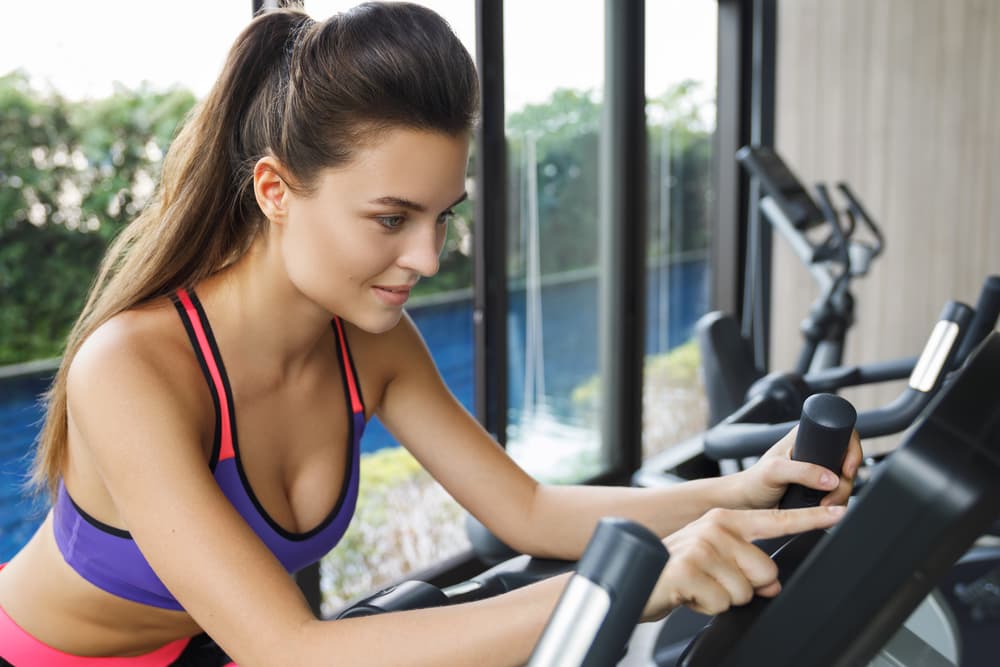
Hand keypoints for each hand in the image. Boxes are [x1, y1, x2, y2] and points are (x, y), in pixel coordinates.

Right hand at [642, 504, 845, 620]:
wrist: (634, 579)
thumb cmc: (676, 570)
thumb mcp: (713, 560)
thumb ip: (746, 564)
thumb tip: (770, 584)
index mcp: (726, 520)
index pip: (777, 520)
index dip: (812, 518)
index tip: (840, 511)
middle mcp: (716, 527)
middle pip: (767, 572)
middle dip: (746, 587)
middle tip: (713, 582)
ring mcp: (702, 546)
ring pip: (745, 592)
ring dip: (722, 599)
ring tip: (698, 587)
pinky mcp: (689, 569)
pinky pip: (722, 604)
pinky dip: (706, 608)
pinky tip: (688, 595)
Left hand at [731, 425, 862, 509]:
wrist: (747, 504)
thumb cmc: (753, 481)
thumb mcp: (774, 471)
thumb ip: (801, 471)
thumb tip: (830, 478)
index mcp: (805, 436)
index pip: (842, 433)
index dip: (851, 449)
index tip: (847, 469)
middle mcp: (815, 452)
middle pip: (848, 461)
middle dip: (846, 481)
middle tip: (832, 495)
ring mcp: (818, 471)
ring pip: (845, 481)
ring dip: (842, 495)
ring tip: (824, 505)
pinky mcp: (819, 490)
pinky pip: (839, 495)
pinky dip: (838, 504)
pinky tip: (826, 509)